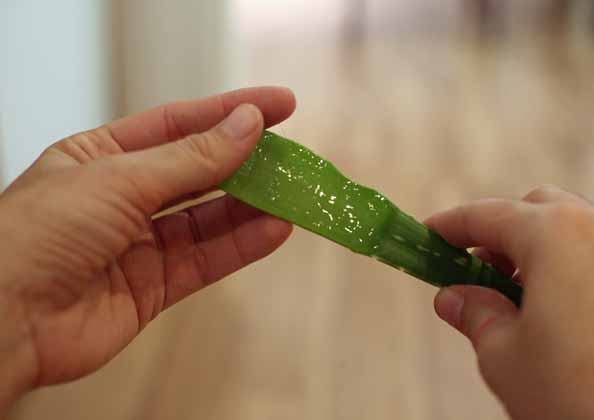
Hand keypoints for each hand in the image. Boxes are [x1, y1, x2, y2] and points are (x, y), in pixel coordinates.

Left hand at [0, 87, 295, 413]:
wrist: (3, 323)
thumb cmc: (40, 234)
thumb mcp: (119, 179)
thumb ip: (190, 159)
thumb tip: (245, 126)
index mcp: (101, 155)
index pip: (178, 124)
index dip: (229, 111)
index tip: (278, 105)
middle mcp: (122, 197)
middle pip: (198, 173)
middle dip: (246, 162)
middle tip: (292, 155)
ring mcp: (138, 244)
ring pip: (207, 220)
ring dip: (252, 207)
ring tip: (293, 194)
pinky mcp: (151, 287)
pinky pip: (205, 261)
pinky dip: (241, 246)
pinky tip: (275, 230)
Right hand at [426, 185, 593, 419]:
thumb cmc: (583, 398)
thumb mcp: (504, 356)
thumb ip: (475, 314)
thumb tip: (454, 298)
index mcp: (558, 236)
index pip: (488, 215)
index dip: (451, 226)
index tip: (430, 236)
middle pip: (538, 210)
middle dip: (500, 235)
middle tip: (474, 272)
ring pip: (576, 232)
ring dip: (538, 253)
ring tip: (516, 301)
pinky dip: (573, 270)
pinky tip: (561, 313)